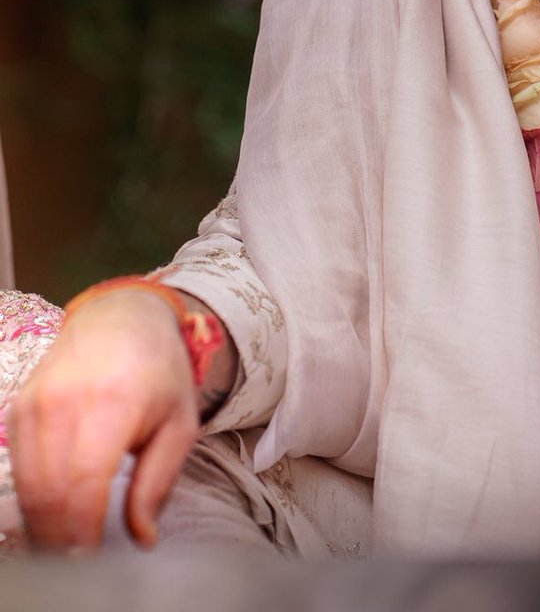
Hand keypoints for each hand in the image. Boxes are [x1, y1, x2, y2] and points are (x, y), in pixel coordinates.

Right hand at [7, 289, 201, 550]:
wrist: (122, 317)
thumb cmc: (159, 372)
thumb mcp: (179, 422)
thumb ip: (158, 482)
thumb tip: (142, 539)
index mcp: (112, 402)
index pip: (84, 482)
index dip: (83, 531)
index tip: (91, 561)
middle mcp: (65, 401)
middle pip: (49, 491)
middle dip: (61, 538)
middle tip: (80, 564)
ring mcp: (35, 403)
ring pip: (27, 484)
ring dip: (43, 524)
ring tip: (68, 547)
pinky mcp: (19, 407)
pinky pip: (18, 466)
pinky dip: (32, 498)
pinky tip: (53, 514)